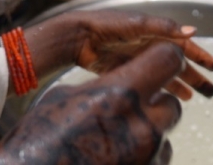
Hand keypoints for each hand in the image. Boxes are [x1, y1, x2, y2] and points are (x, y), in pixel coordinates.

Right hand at [0, 42, 191, 164]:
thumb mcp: (70, 96)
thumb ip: (109, 86)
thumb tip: (125, 82)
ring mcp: (147, 155)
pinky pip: (158, 157)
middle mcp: (142, 126)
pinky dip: (144, 154)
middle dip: (156, 102)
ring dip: (148, 130)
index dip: (165, 58)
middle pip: (171, 103)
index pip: (167, 60)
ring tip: (116, 136)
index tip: (161, 60)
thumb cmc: (42, 137)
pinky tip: (118, 154)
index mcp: (122, 94)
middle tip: (132, 107)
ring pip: (165, 134)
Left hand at [23, 11, 212, 99]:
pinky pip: (149, 80)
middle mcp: (149, 45)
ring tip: (192, 98)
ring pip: (165, 74)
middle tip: (210, 91)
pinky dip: (160, 89)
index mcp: (155, 31)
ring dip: (180, 85)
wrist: (79, 37)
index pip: (183, 45)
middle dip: (194, 75)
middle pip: (177, 63)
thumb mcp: (139, 24)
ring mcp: (138, 58)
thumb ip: (165, 27)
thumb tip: (193, 30)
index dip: (199, 55)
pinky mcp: (126, 70)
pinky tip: (168, 98)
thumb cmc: (108, 25)